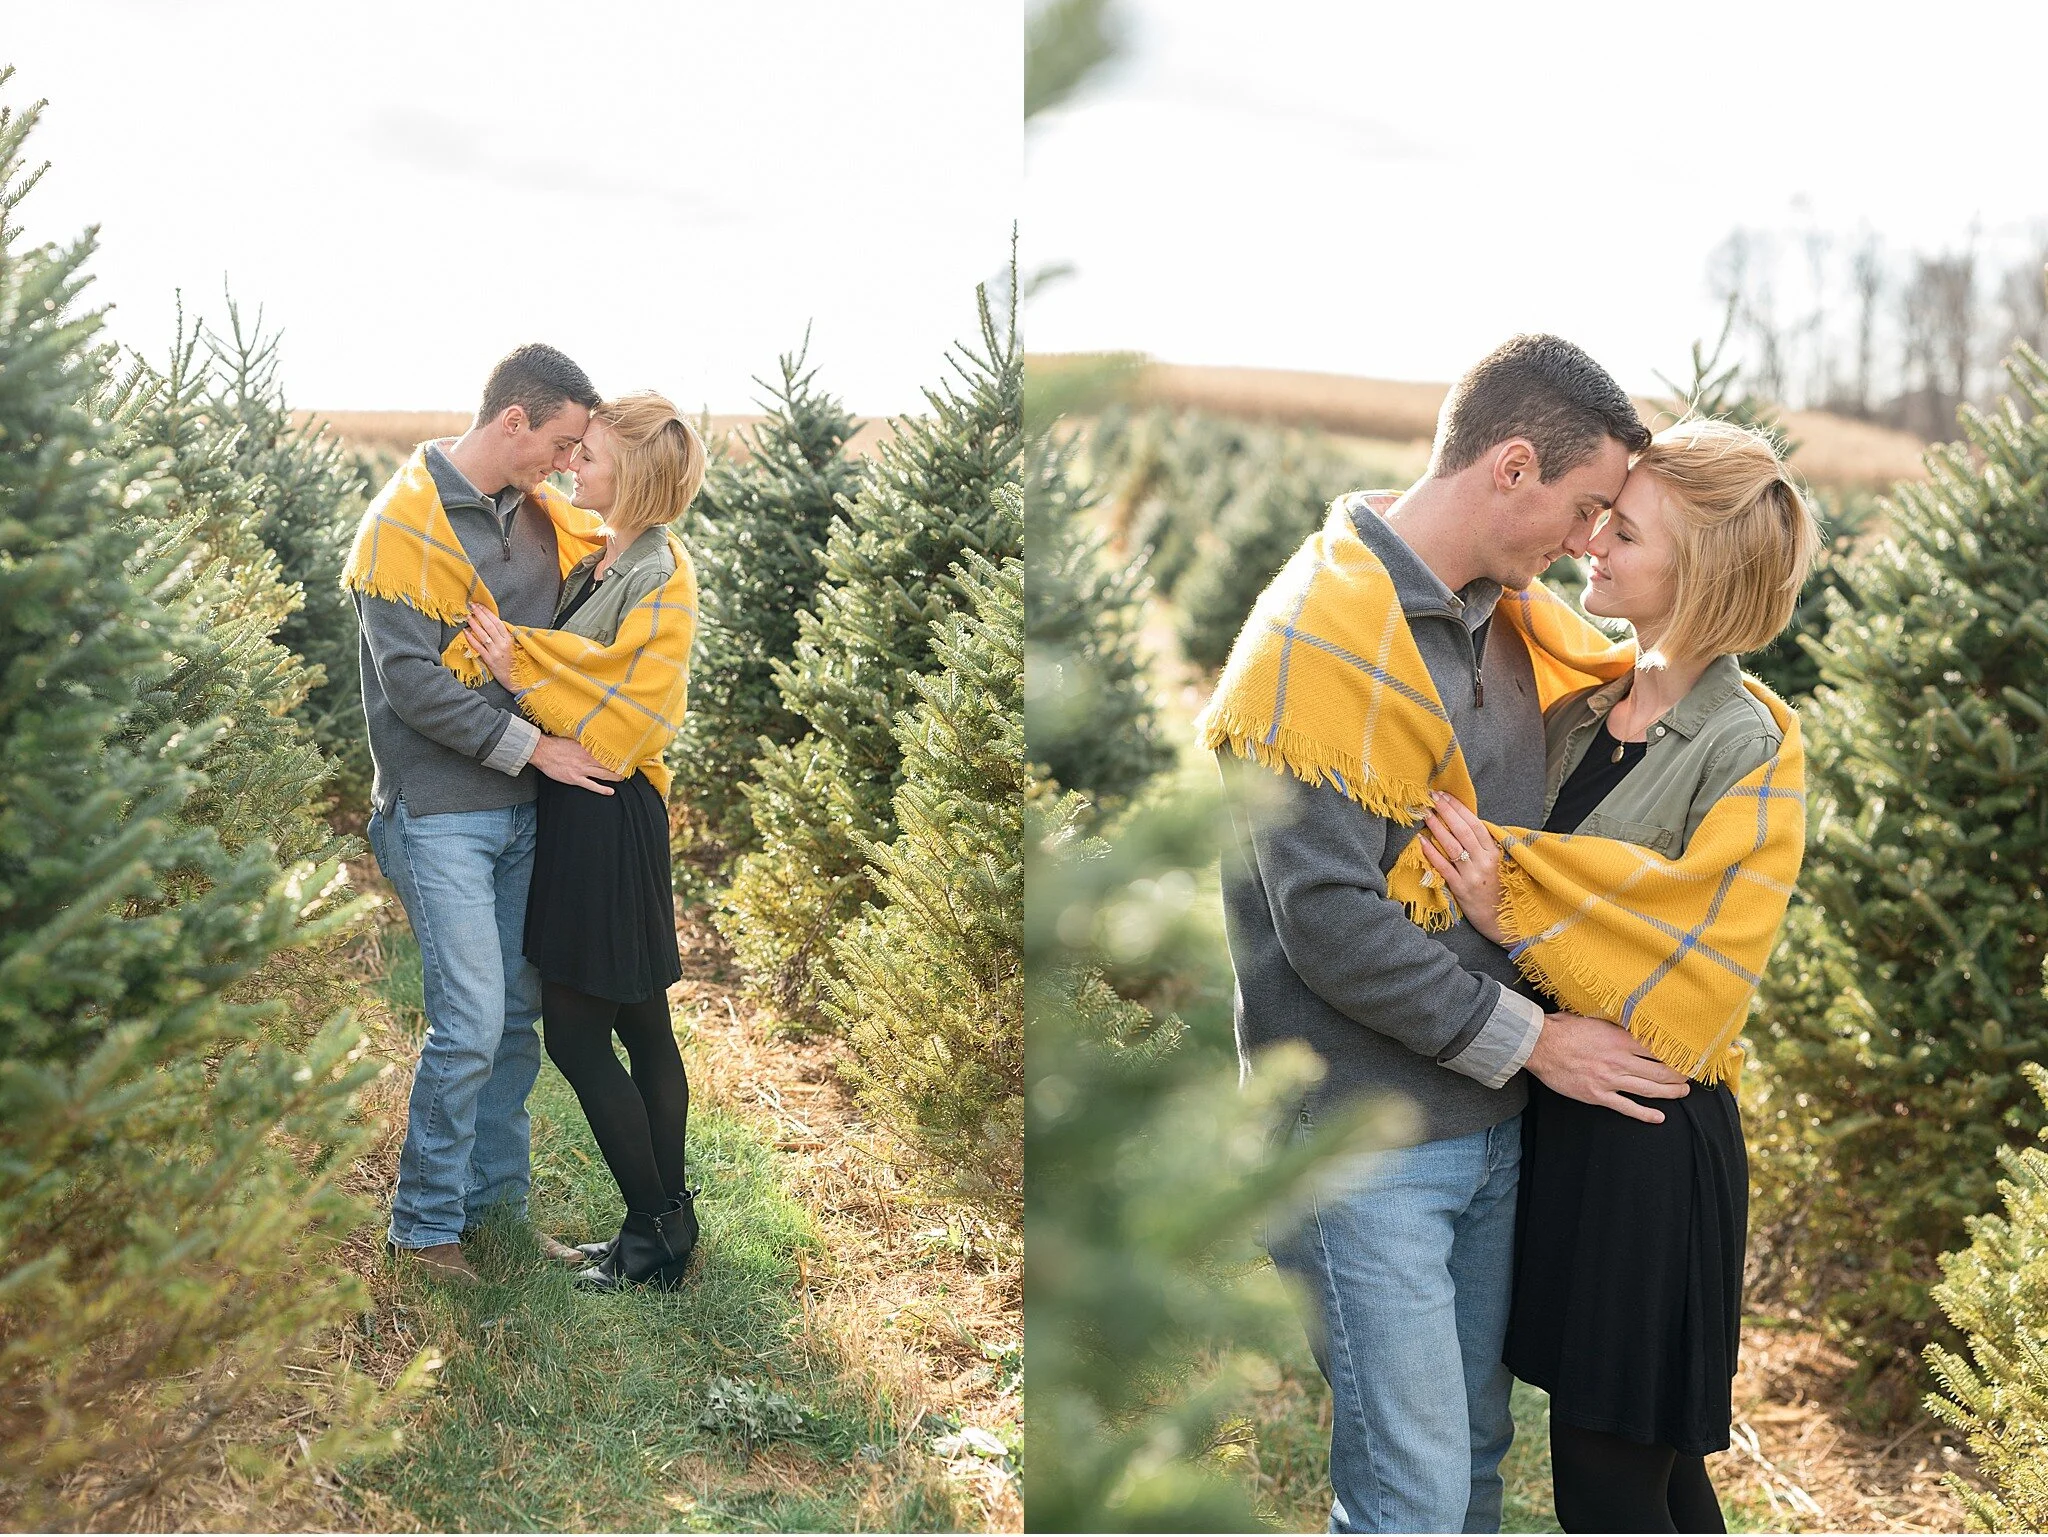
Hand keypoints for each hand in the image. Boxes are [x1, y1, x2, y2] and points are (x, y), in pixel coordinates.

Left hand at [465, 604, 516, 689]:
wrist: (515, 679)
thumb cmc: (513, 661)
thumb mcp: (513, 646)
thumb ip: (504, 636)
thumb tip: (493, 623)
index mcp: (509, 639)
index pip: (497, 622)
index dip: (488, 613)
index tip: (480, 605)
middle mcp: (503, 644)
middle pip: (489, 626)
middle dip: (480, 615)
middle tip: (472, 606)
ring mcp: (496, 652)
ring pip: (483, 635)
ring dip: (474, 624)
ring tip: (468, 617)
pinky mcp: (490, 660)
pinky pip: (478, 647)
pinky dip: (471, 639)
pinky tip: (466, 632)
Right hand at [530, 734, 621, 794]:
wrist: (542, 751)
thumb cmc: (555, 744)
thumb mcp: (573, 740)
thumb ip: (584, 744)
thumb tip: (592, 743)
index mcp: (586, 749)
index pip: (606, 753)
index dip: (616, 755)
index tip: (625, 756)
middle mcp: (587, 759)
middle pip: (607, 764)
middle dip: (619, 767)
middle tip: (628, 768)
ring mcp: (582, 770)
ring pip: (603, 774)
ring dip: (614, 777)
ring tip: (622, 778)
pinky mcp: (575, 779)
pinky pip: (591, 785)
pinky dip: (602, 789)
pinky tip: (610, 791)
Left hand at [1418, 791, 1505, 944]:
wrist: (1501, 921)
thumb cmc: (1496, 888)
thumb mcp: (1496, 864)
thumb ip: (1482, 846)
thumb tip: (1463, 822)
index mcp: (1494, 853)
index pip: (1476, 824)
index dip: (1460, 808)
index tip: (1446, 795)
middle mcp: (1484, 862)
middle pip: (1463, 831)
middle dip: (1446, 812)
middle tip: (1432, 798)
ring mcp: (1472, 875)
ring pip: (1453, 847)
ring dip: (1437, 828)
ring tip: (1425, 815)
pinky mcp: (1461, 889)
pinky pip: (1444, 867)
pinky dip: (1432, 853)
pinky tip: (1421, 841)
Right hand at [1526, 1010, 1690, 1123]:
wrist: (1538, 1045)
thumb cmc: (1562, 1029)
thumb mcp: (1593, 1018)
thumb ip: (1615, 1025)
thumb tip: (1631, 1022)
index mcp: (1620, 1039)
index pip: (1657, 1049)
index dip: (1675, 1054)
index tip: (1687, 1056)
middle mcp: (1620, 1060)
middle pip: (1660, 1071)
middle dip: (1679, 1076)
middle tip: (1689, 1077)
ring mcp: (1610, 1080)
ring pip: (1649, 1089)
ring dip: (1670, 1092)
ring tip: (1682, 1093)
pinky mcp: (1598, 1095)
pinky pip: (1626, 1107)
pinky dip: (1644, 1114)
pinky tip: (1658, 1117)